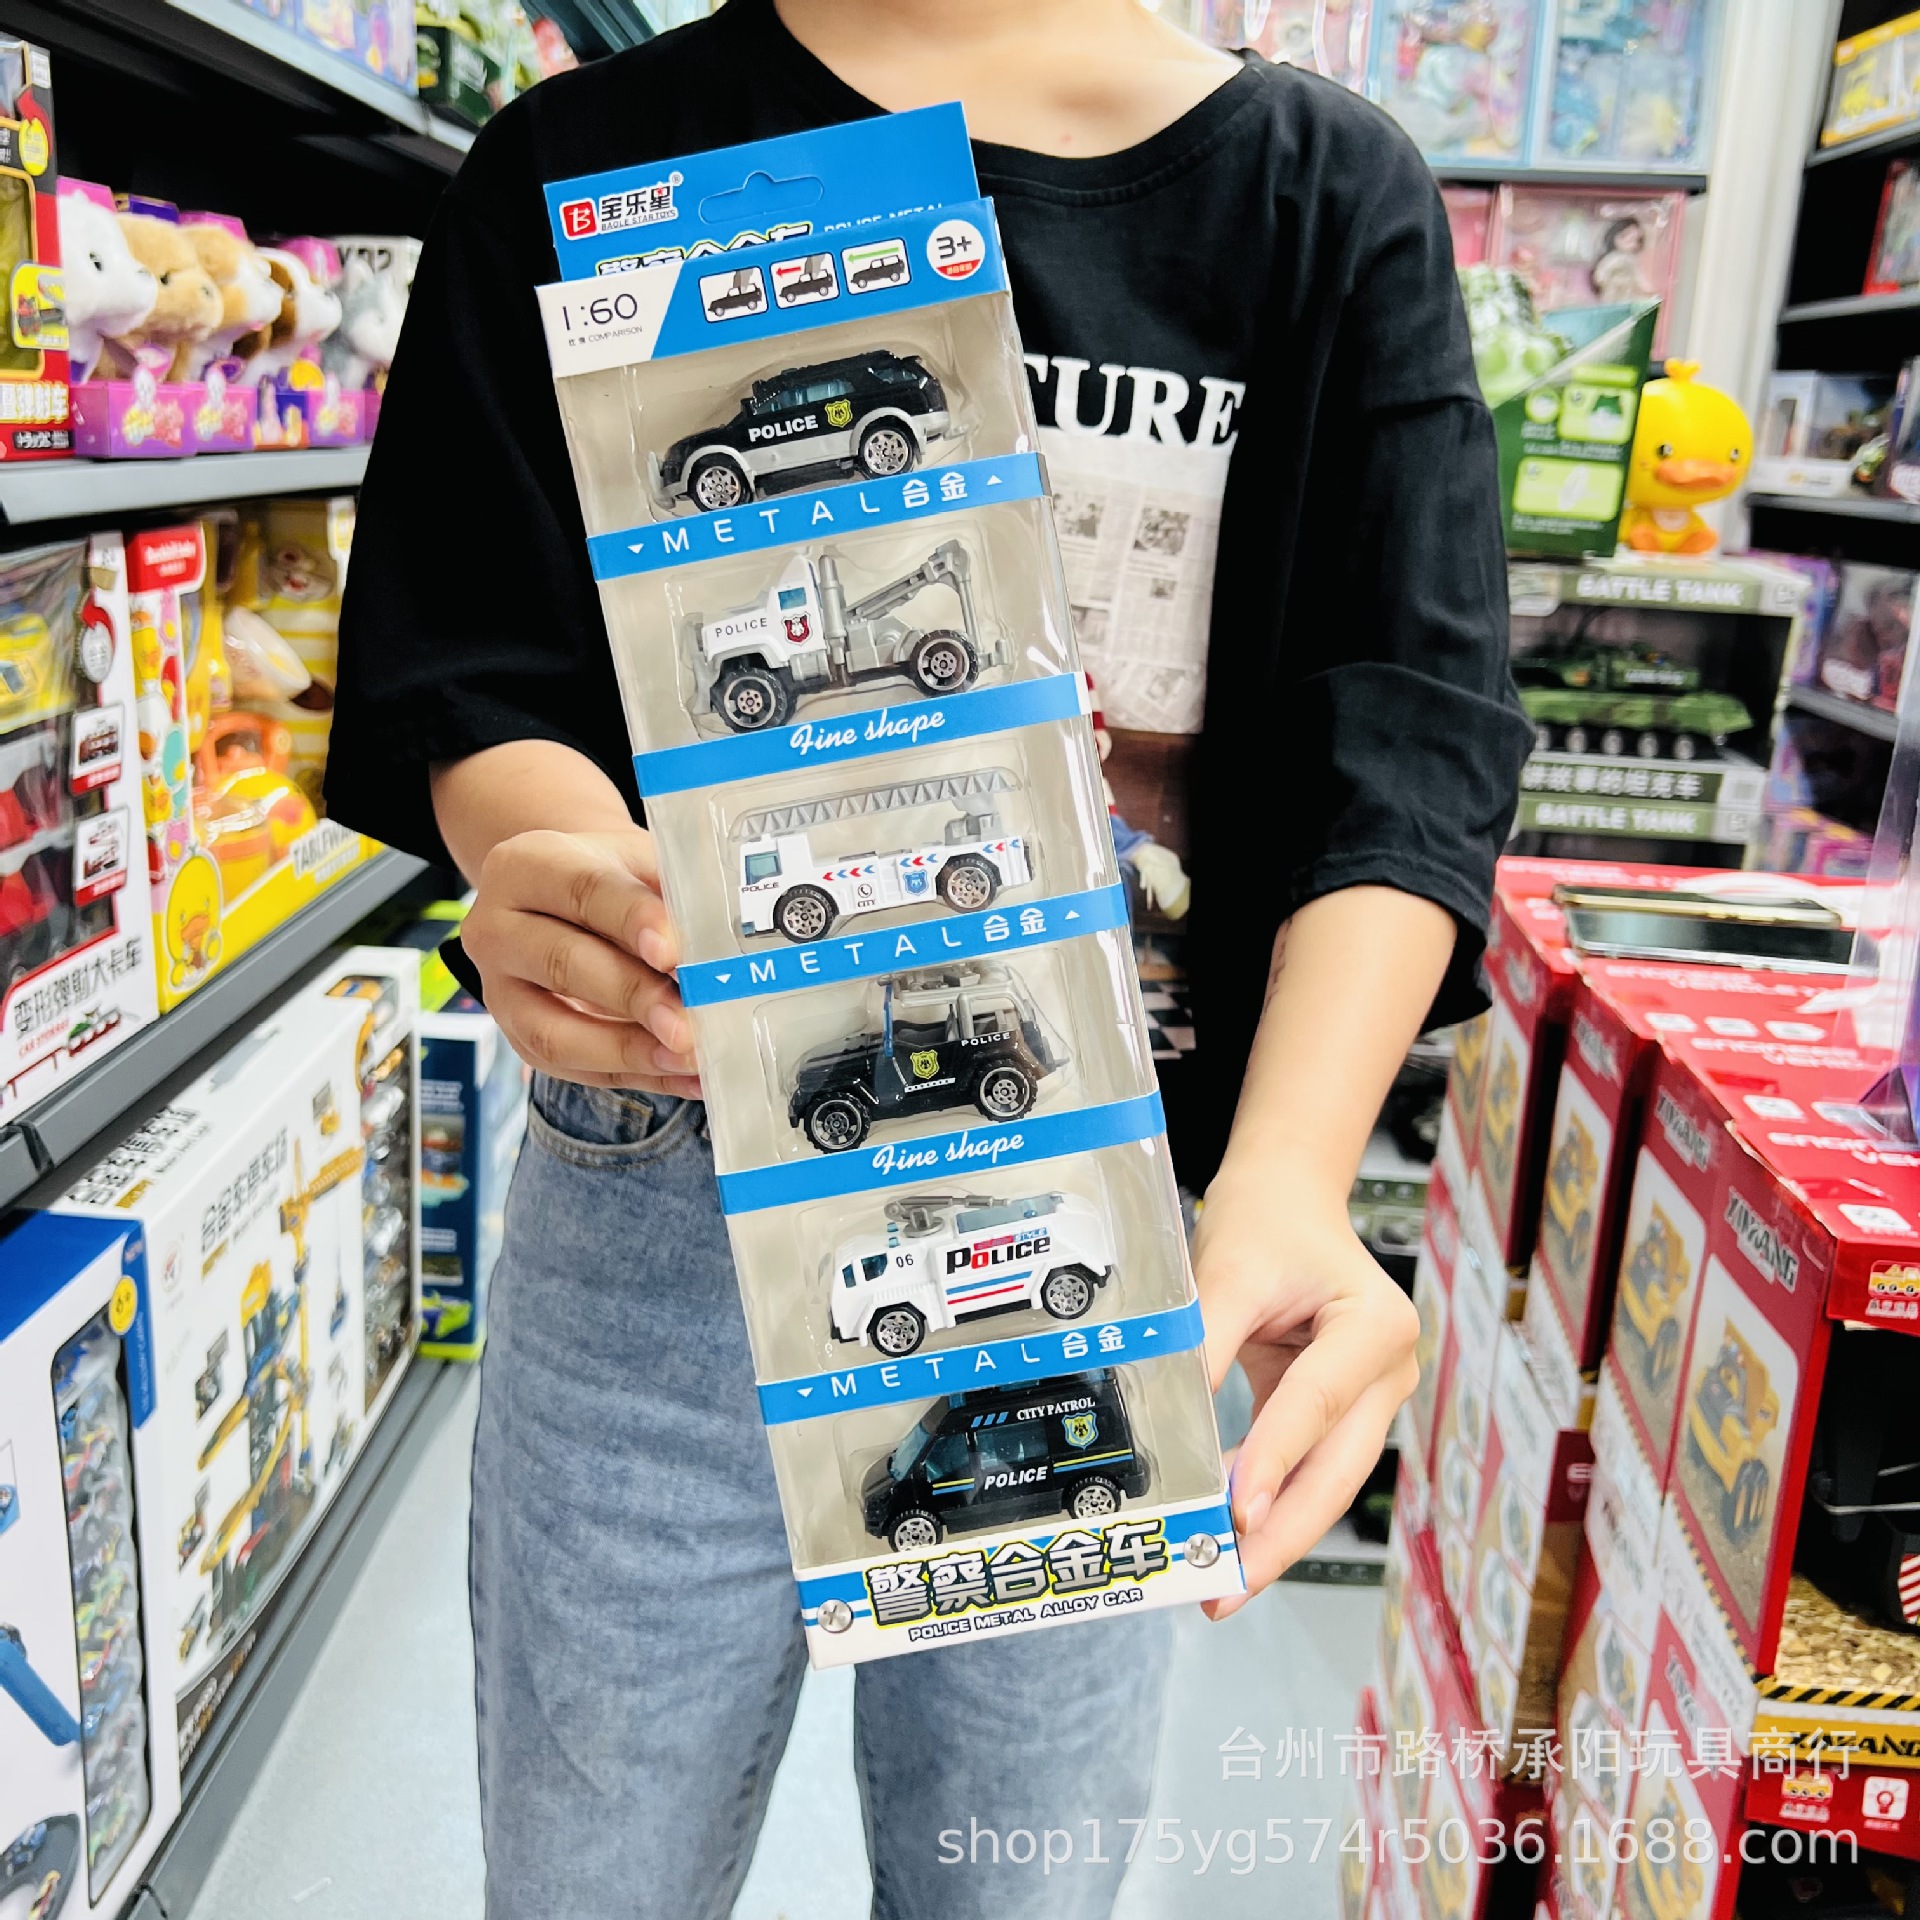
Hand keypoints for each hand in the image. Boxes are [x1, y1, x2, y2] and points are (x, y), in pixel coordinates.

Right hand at [461, 825, 700, 1095]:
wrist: (568, 896)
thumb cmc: (613, 878)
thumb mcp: (638, 861)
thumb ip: (672, 895)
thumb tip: (722, 943)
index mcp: (525, 866)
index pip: (583, 891)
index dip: (632, 921)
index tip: (674, 952)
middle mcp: (497, 928)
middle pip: (564, 963)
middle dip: (635, 996)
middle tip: (690, 1022)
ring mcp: (499, 991)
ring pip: (554, 1031)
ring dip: (629, 1050)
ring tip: (690, 1057)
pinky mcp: (519, 1039)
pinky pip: (574, 1068)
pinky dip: (637, 1074)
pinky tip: (687, 1077)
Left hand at [1194, 1173, 1418, 1618]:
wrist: (1288, 1197)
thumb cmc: (1265, 1224)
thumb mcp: (1227, 1271)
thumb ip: (1202, 1344)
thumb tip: (1169, 1425)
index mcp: (1375, 1324)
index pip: (1317, 1403)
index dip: (1274, 1460)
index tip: (1236, 1512)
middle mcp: (1388, 1369)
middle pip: (1336, 1469)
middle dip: (1281, 1535)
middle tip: (1226, 1587)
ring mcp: (1372, 1397)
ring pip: (1326, 1483)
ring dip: (1275, 1535)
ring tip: (1220, 1584)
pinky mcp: (1342, 1413)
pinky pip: (1306, 1469)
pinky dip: (1268, 1504)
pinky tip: (1227, 1542)